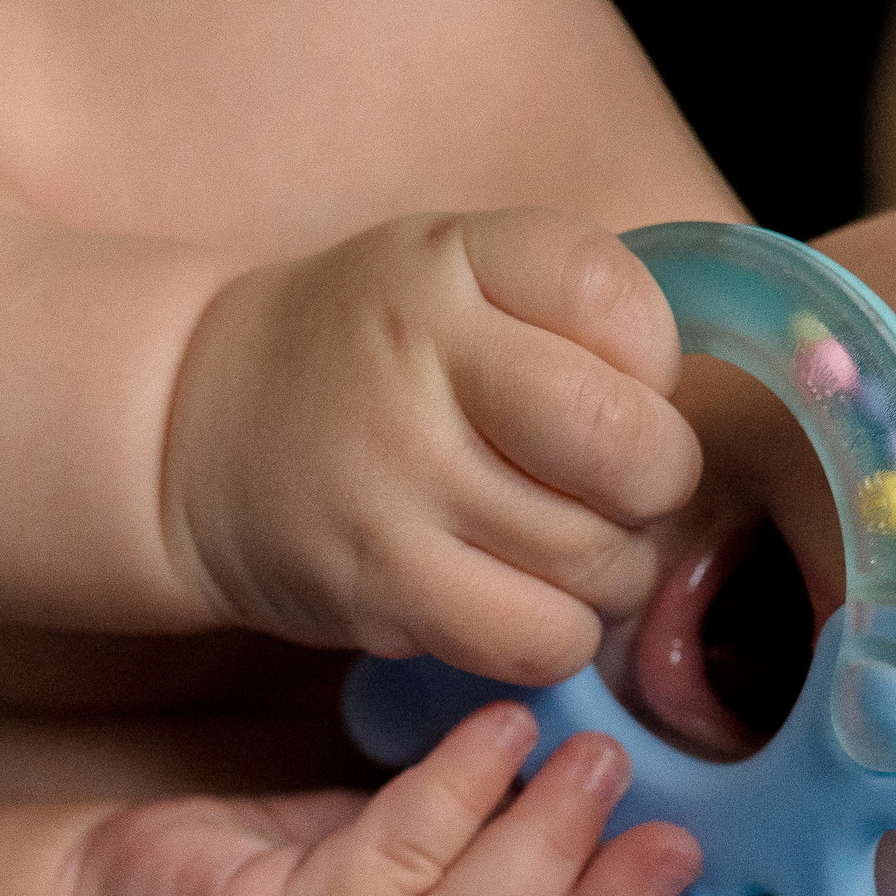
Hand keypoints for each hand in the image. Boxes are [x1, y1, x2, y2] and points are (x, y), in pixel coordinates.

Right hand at [166, 208, 697, 683]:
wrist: (196, 425)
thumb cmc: (371, 354)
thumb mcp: (457, 272)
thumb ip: (575, 309)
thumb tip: (699, 409)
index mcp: (456, 259)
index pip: (620, 298)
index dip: (654, 361)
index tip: (613, 381)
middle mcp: (423, 357)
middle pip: (631, 445)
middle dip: (658, 481)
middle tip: (622, 486)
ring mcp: (398, 478)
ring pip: (597, 556)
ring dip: (614, 569)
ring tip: (570, 545)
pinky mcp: (383, 585)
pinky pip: (540, 637)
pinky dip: (564, 633)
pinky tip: (532, 602)